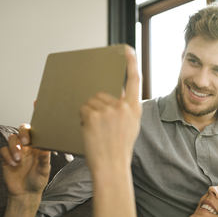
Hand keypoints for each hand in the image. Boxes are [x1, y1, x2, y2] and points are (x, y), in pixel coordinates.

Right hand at [0, 124, 50, 198]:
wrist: (25, 193)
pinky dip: (7, 156)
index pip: (35, 133)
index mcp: (38, 147)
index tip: (34, 138)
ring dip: (14, 147)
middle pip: (22, 131)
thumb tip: (47, 147)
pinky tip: (13, 165)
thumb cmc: (37, 181)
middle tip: (25, 142)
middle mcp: (27, 147)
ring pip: (12, 138)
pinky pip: (3, 150)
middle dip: (22, 133)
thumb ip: (44, 158)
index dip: (34, 131)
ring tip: (18, 159)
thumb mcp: (44, 170)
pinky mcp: (6, 158)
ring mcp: (16, 151)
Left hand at [80, 46, 141, 169]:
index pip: (134, 80)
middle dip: (98, 107)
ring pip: (90, 102)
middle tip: (103, 127)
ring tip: (98, 132)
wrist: (112, 166)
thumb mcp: (131, 127)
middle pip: (102, 94)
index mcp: (135, 109)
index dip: (130, 63)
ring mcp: (108, 110)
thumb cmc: (119, 149)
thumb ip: (125, 110)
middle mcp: (123, 107)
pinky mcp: (93, 114)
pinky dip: (83, 119)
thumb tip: (113, 98)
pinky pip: (83, 109)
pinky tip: (90, 131)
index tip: (127, 50)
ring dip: (90, 114)